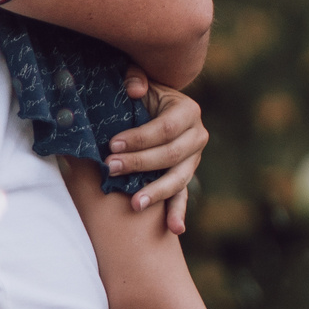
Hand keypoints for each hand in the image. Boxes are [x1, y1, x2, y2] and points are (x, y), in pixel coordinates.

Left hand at [112, 70, 207, 234]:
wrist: (154, 107)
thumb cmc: (141, 94)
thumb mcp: (139, 80)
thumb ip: (135, 78)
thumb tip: (135, 89)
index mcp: (188, 111)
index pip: (165, 128)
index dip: (140, 138)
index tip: (113, 145)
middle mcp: (197, 136)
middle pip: (170, 155)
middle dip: (140, 164)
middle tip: (111, 168)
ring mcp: (193, 160)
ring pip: (178, 179)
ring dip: (157, 192)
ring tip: (135, 204)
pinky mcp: (185, 176)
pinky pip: (182, 197)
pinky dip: (178, 213)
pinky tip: (174, 230)